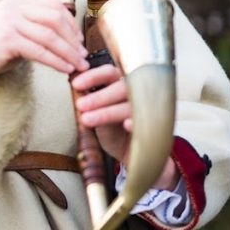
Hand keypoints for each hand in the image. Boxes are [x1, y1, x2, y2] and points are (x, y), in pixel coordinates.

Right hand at [0, 0, 88, 87]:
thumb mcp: (12, 32)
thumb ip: (33, 30)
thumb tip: (64, 39)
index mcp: (15, 2)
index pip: (53, 7)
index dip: (71, 24)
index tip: (79, 42)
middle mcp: (13, 7)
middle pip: (55, 18)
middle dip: (73, 39)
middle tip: (83, 56)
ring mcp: (9, 21)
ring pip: (50, 35)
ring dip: (69, 53)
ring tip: (79, 66)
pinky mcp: (7, 39)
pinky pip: (40, 51)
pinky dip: (56, 61)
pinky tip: (65, 69)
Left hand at [73, 64, 178, 188]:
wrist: (133, 156)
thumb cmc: (115, 131)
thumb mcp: (98, 115)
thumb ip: (90, 103)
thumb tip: (74, 90)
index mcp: (122, 85)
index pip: (109, 73)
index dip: (92, 76)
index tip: (76, 84)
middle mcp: (137, 93)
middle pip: (121, 86)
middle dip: (99, 96)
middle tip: (80, 105)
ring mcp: (148, 109)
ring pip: (130, 105)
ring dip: (108, 111)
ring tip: (87, 119)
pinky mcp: (155, 127)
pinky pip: (147, 122)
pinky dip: (136, 122)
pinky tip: (126, 125)